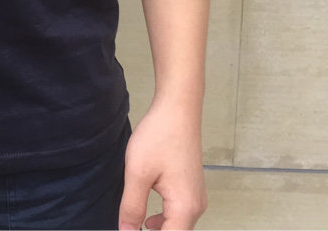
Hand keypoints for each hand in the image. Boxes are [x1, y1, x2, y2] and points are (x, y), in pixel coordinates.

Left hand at [118, 99, 208, 229]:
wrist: (177, 110)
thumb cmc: (159, 136)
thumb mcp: (137, 172)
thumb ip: (132, 206)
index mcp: (185, 208)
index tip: (131, 230)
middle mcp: (196, 207)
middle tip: (131, 226)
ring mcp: (196, 197)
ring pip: (177, 226)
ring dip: (159, 230)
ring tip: (137, 225)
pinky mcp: (192, 188)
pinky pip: (179, 213)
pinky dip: (165, 219)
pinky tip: (148, 216)